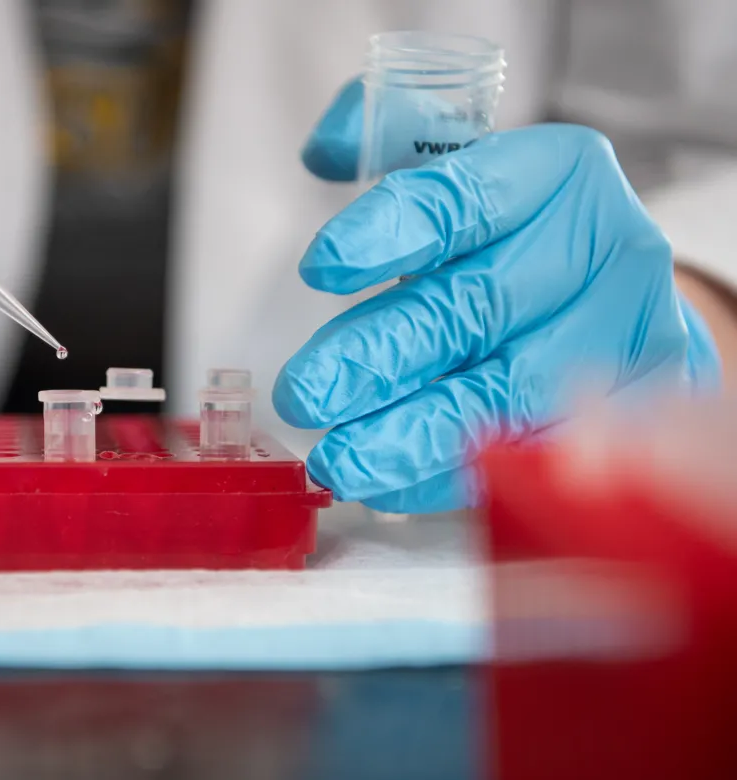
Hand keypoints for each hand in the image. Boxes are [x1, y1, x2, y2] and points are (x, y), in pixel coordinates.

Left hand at [273, 82, 721, 513]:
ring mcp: (625, 337)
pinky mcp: (633, 414)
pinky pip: (530, 454)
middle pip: (476, 308)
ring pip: (506, 396)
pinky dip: (450, 475)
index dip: (389, 235)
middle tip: (305, 392)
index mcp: (556, 172)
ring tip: (336, 458)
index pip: (464, 199)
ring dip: (409, 435)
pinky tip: (388, 484)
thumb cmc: (513, 232)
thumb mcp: (458, 160)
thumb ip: (382, 135)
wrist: (612, 294)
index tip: (321, 269)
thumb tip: (324, 152)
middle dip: (378, 356)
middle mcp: (602, 249)